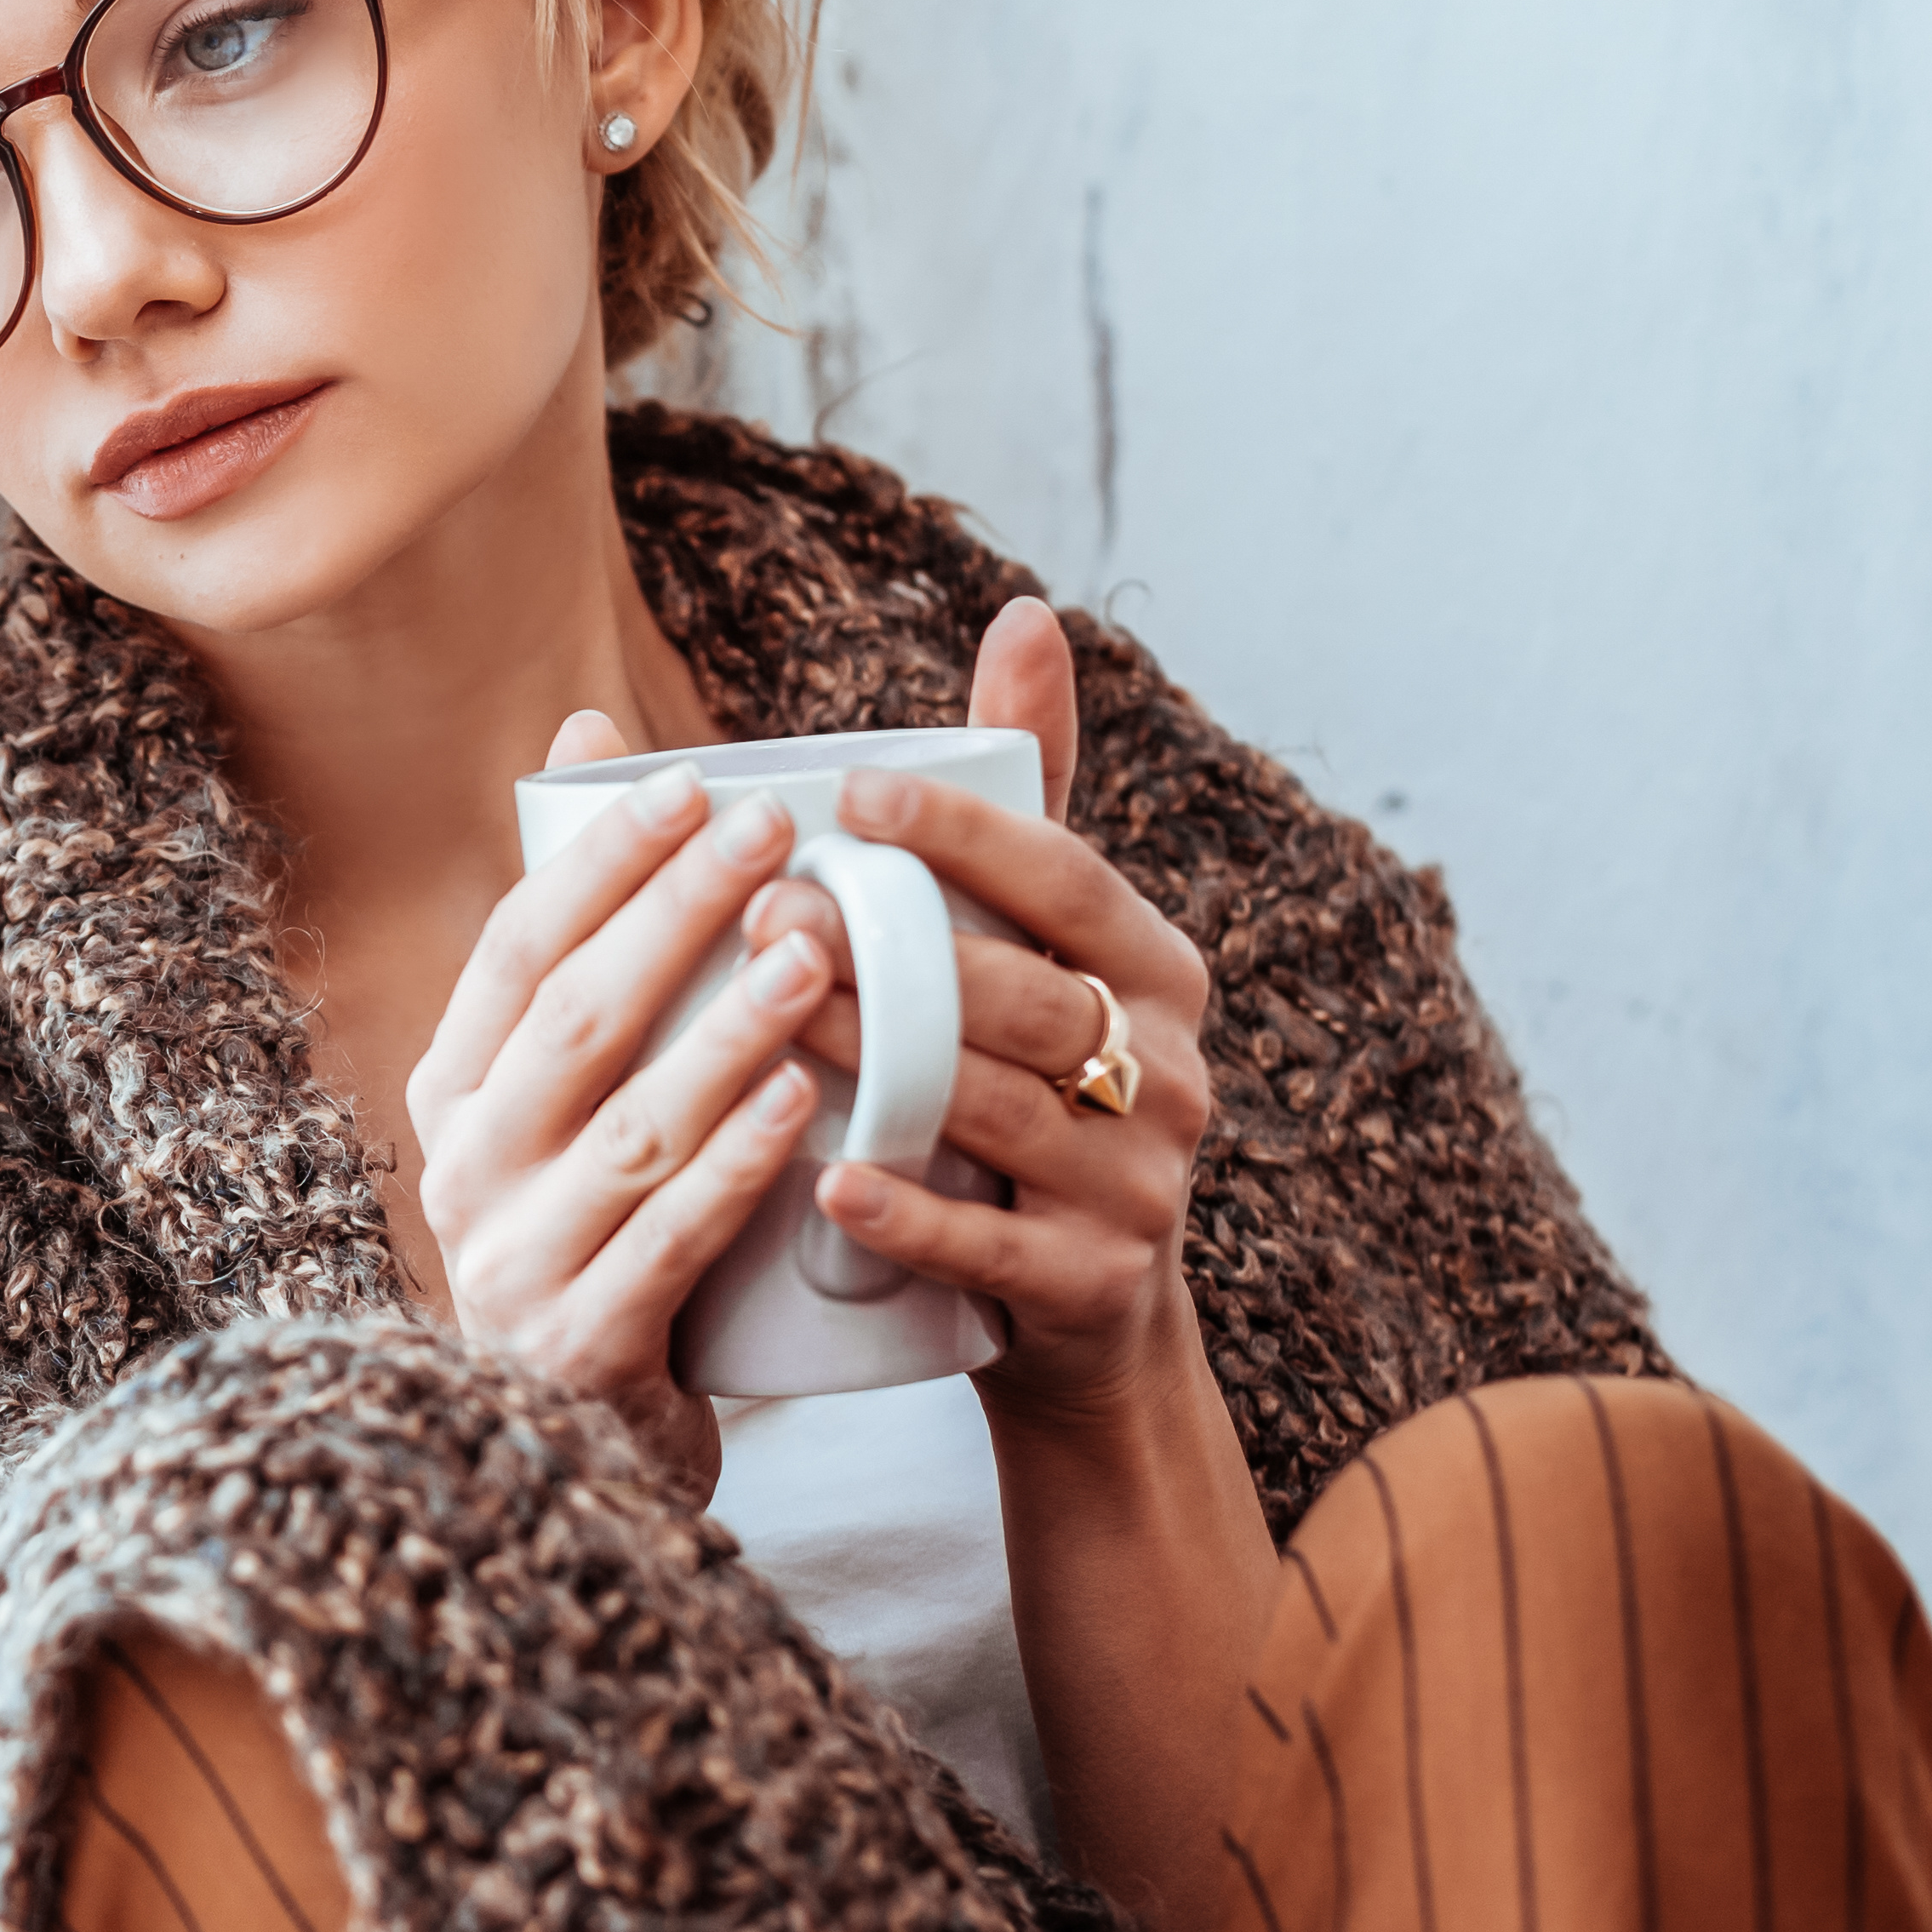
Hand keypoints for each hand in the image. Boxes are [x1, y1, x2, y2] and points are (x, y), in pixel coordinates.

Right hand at [401, 718, 832, 1499]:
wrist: (592, 1457)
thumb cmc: (610, 1235)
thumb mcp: (584, 1100)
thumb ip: (599, 940)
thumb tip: (587, 736)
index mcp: (454, 1094)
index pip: (516, 947)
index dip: (602, 862)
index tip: (693, 780)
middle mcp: (462, 1172)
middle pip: (573, 1017)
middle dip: (674, 914)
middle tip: (775, 831)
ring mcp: (512, 1266)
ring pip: (627, 1124)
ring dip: (726, 1032)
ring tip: (816, 952)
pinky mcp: (578, 1351)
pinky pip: (664, 1241)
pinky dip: (734, 1168)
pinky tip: (805, 1106)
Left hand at [745, 597, 1216, 1419]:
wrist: (1080, 1319)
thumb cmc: (1027, 1089)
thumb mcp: (1043, 946)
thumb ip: (1027, 794)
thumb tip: (1025, 612)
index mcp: (1154, 967)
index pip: (1061, 875)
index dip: (962, 830)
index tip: (844, 790)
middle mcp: (1167, 1067)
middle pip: (1023, 993)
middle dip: (895, 950)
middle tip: (765, 909)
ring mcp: (1140, 1184)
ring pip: (998, 1109)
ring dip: (878, 1063)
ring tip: (764, 1020)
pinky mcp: (1093, 1289)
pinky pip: (992, 1247)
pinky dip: (906, 1218)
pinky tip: (822, 1188)